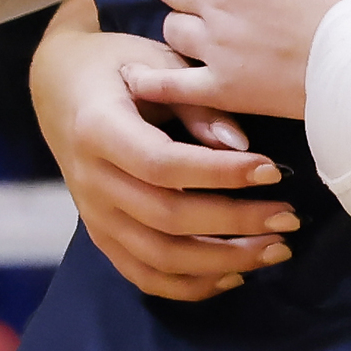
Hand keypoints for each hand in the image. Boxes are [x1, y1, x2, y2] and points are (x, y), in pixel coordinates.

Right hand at [31, 8, 294, 300]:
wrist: (61, 86)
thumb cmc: (120, 68)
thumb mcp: (158, 65)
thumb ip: (198, 105)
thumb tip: (241, 146)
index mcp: (99, 130)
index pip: (163, 165)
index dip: (219, 174)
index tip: (272, 170)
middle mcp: (90, 181)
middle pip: (166, 218)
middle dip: (236, 223)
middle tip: (289, 217)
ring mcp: (93, 214)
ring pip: (158, 257)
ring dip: (223, 261)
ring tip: (276, 249)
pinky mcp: (101, 235)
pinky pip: (142, 275)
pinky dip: (189, 285)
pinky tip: (234, 276)